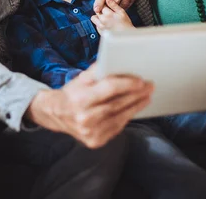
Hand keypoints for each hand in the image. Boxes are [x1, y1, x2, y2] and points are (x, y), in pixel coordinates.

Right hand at [26, 65, 153, 148]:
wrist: (56, 114)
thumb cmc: (72, 94)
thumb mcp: (81, 79)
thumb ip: (98, 71)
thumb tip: (118, 63)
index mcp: (80, 99)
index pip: (109, 89)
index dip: (127, 84)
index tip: (140, 80)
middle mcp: (85, 118)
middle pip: (117, 104)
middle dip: (136, 94)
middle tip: (149, 86)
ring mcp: (90, 132)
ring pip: (120, 117)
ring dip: (136, 106)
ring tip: (146, 97)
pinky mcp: (95, 141)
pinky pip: (116, 128)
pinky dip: (127, 117)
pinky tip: (134, 108)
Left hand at [91, 0, 133, 33]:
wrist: (126, 36)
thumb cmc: (125, 24)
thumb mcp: (121, 12)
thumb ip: (113, 5)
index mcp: (108, 14)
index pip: (101, 5)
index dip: (104, 4)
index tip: (107, 5)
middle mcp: (102, 20)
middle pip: (96, 11)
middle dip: (100, 10)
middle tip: (107, 12)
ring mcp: (100, 26)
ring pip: (93, 18)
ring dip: (97, 17)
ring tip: (105, 18)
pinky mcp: (100, 32)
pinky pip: (96, 25)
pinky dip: (99, 24)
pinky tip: (106, 24)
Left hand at [94, 0, 138, 12]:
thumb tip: (97, 5)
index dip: (101, 1)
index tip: (96, 9)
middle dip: (107, 6)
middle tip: (101, 10)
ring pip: (122, 3)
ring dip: (114, 8)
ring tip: (108, 8)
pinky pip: (128, 3)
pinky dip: (121, 6)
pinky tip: (117, 6)